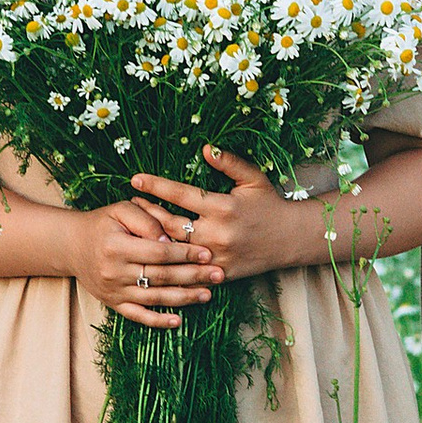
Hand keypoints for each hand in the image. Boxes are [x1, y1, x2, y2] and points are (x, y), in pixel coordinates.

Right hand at [70, 200, 211, 329]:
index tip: (207, 252)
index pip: (158, 253)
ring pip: (155, 298)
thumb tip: (169, 239)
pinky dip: (158, 321)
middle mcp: (114, 272)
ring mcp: (114, 291)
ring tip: (208, 294)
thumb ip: (147, 219)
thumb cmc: (102, 224)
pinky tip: (178, 321)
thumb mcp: (120, 210)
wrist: (72, 246)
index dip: (185, 253)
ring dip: (184, 298)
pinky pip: (138, 316)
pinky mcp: (114, 304)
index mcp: (116, 247)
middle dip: (193, 276)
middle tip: (219, 274)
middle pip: (161, 277)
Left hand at [130, 148, 329, 284]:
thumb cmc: (269, 204)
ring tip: (136, 228)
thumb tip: (205, 148)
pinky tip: (154, 254)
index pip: (181, 194)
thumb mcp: (253, 179)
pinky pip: (188, 271)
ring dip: (154, 238)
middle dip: (147, 213)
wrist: (291, 239)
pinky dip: (170, 263)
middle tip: (130, 203)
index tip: (135, 179)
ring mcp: (217, 256)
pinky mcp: (219, 274)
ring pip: (175, 249)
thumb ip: (229, 162)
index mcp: (223, 206)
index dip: (156, 186)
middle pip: (171, 224)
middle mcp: (218, 233)